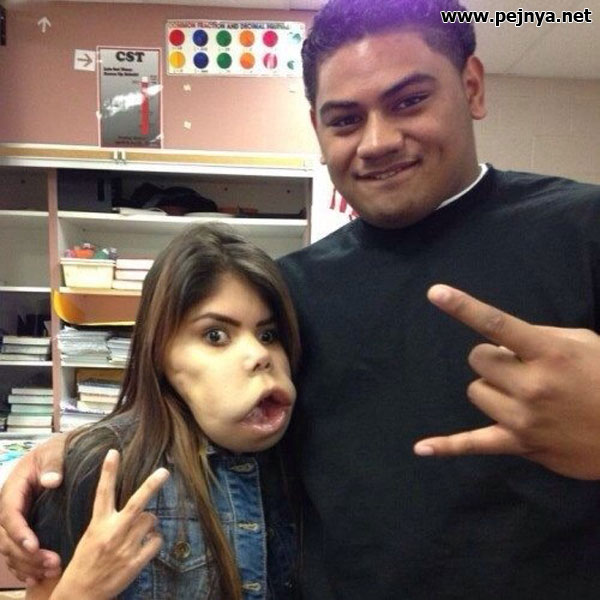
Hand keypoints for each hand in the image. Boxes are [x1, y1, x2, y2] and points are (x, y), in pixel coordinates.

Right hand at [0, 434, 66, 582]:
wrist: (62, 452)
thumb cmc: (58, 450)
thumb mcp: (56, 451)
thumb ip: (53, 463)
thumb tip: (51, 480)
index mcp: (13, 488)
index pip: (10, 514)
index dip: (19, 532)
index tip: (34, 546)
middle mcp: (10, 507)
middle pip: (8, 538)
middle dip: (27, 555)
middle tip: (51, 564)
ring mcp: (16, 519)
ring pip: (12, 549)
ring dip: (28, 564)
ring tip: (51, 572)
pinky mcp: (25, 527)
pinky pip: (17, 551)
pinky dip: (24, 566)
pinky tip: (37, 578)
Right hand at [48, 449, 168, 599]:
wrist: (80, 594)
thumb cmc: (86, 561)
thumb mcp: (92, 535)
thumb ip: (110, 519)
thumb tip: (140, 507)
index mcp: (98, 524)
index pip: (103, 492)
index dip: (109, 471)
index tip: (114, 452)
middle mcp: (113, 532)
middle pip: (137, 503)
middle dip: (152, 485)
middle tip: (164, 471)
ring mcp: (125, 547)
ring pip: (151, 521)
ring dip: (149, 524)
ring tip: (138, 534)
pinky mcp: (135, 562)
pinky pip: (156, 541)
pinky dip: (154, 541)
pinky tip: (145, 546)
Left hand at [413, 284, 599, 479]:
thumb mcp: (583, 343)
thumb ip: (540, 336)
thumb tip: (500, 340)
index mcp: (548, 353)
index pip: (496, 324)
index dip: (463, 307)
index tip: (435, 293)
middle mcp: (532, 385)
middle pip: (478, 360)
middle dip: (493, 359)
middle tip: (520, 366)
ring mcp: (523, 418)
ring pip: (476, 391)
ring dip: (492, 388)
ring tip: (523, 395)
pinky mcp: (520, 444)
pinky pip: (474, 444)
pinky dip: (447, 446)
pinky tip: (421, 448)